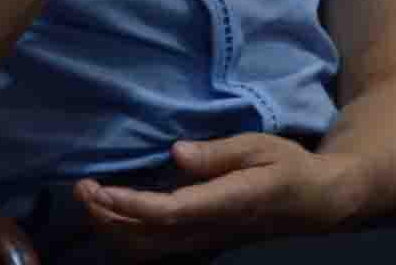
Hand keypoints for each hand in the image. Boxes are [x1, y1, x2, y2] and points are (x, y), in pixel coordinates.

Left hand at [75, 134, 361, 259]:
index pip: (168, 212)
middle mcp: (207, 230)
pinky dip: (124, 235)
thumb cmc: (288, 167)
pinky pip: (151, 248)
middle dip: (106, 215)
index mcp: (225, 202)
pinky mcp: (197, 242)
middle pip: (144, 237)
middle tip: (83, 186)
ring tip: (91, 199)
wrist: (312, 202)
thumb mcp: (261, 146)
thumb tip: (176, 153)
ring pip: (143, 248)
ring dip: (110, 227)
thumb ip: (219, 152)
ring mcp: (201, 241)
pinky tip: (114, 213)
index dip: (129, 203)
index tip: (99, 188)